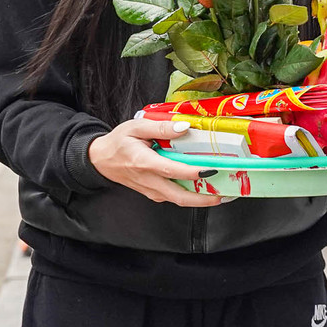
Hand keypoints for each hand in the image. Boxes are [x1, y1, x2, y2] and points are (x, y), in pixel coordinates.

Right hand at [88, 119, 223, 207]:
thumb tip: (184, 127)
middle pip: (180, 196)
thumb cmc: (118, 142)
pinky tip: (204, 188)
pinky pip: (175, 197)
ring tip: (222, 192)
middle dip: (205, 198)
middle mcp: (149, 181)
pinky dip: (192, 196)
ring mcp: (151, 190)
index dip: (193, 172)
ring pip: (180, 200)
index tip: (211, 169)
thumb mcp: (136, 127)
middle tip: (226, 192)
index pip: (172, 170)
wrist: (101, 160)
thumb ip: (160, 127)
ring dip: (201, 199)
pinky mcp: (154, 194)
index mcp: (143, 162)